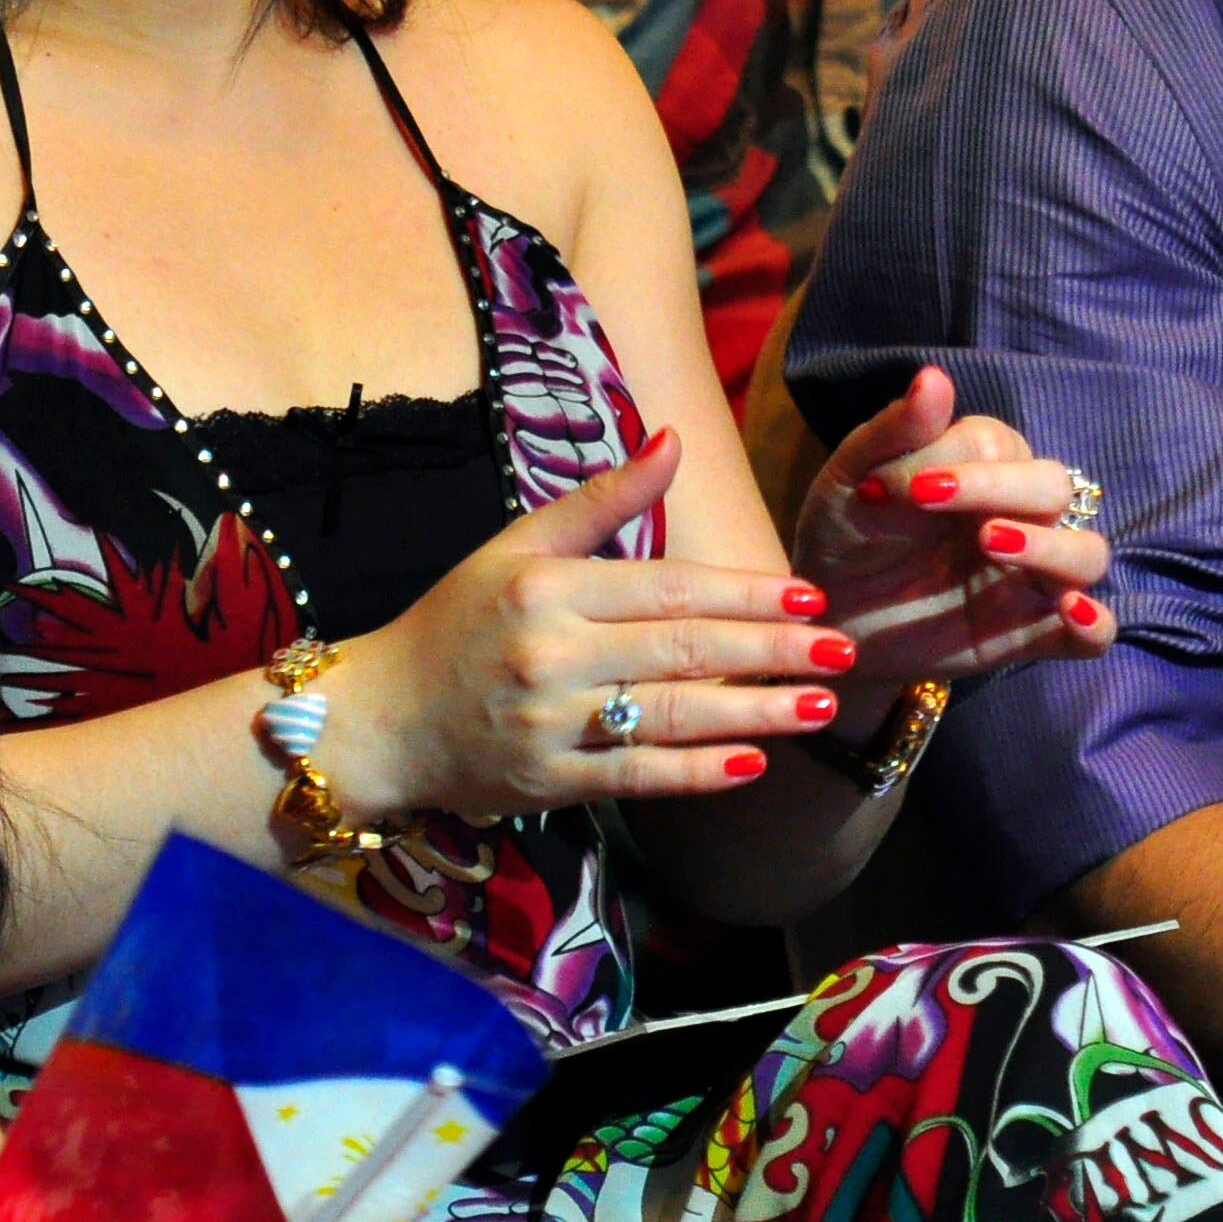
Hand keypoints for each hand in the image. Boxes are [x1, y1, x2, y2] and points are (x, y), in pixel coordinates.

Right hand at [315, 430, 850, 821]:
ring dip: (753, 712)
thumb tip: (672, 439)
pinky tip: (752, 765)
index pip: (669, 587)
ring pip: (671, 716)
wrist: (379, 719)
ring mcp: (550, 723)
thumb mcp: (517, 546)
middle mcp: (551, 653)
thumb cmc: (457, 623)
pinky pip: (636, 776)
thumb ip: (601, 500)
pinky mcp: (548, 782)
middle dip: (771, 650)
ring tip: (818, 707)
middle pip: (683, 648)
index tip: (811, 597)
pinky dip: (695, 773)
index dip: (745, 592)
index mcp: (548, 587)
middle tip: (843, 651)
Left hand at [790, 367, 1119, 684]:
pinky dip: (1094, 624)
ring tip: (991, 545)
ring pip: (1086, 553)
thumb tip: (933, 378)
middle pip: (1053, 487)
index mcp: (982, 466)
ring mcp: (1031, 577)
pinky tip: (1069, 613)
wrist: (825, 617)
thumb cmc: (846, 533)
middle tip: (933, 501)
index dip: (956, 463)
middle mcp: (1019, 516)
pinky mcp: (1032, 635)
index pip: (998, 446)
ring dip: (1052, 548)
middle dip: (1003, 489)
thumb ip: (895, 432)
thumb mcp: (851, 478)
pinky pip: (1094, 634)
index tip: (896, 487)